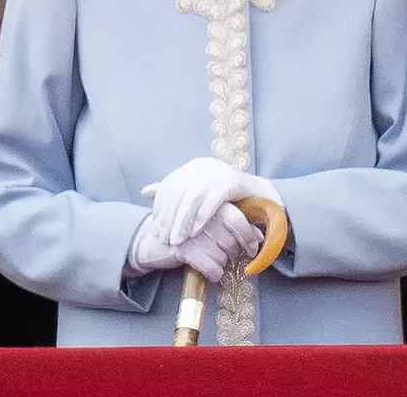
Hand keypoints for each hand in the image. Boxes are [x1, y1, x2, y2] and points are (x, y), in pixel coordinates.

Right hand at [127, 202, 263, 281]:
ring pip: (222, 256)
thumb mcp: (212, 225)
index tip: (252, 248)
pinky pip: (210, 267)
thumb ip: (236, 226)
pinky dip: (214, 273)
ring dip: (221, 264)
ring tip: (212, 260)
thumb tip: (261, 236)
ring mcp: (191, 231)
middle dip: (233, 254)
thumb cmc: (190, 233)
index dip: (249, 237)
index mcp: (211, 205)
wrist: (154, 242)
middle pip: (231, 241)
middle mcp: (202, 215)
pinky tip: (210, 272)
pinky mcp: (182, 247)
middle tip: (225, 254)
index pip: (238, 220)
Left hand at [142, 157, 282, 245]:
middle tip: (164, 239)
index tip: (156, 230)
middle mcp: (202, 166)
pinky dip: (202, 216)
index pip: (170, 189)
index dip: (161, 210)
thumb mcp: (197, 195)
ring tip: (177, 240)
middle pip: (178, 193)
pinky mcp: (232, 181)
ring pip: (193, 198)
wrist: (260, 194)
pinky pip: (213, 200)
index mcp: (192, 168)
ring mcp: (217, 172)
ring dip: (183, 221)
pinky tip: (196, 232)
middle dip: (169, 218)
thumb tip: (145, 192)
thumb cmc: (226, 198)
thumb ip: (174, 194)